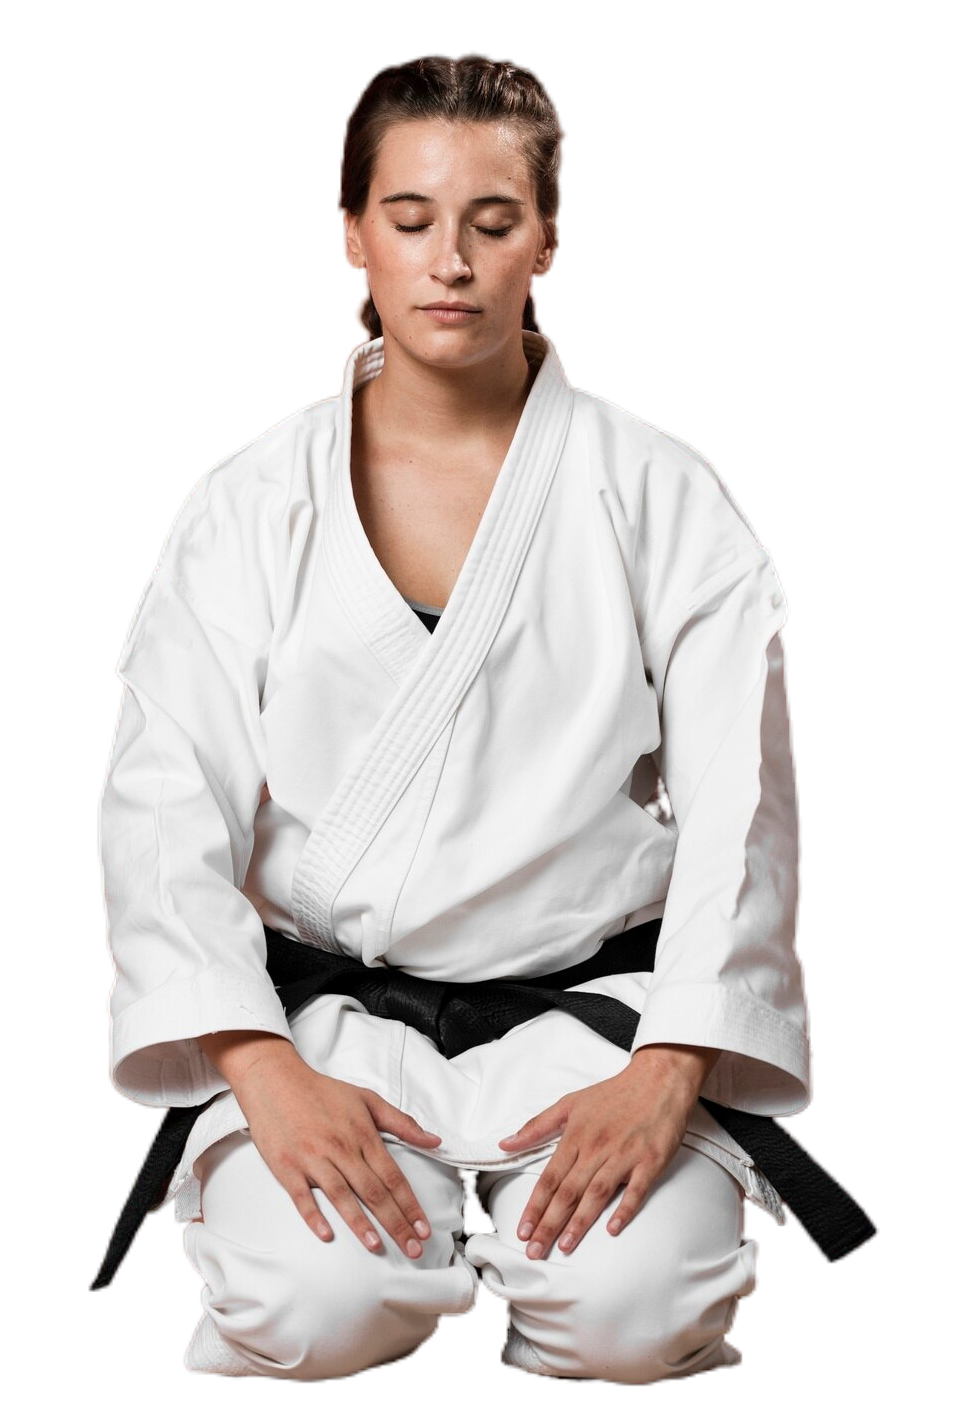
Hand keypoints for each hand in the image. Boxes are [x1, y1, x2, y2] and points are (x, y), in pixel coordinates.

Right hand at [201, 1032, 442, 1258]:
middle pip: (373, 1191)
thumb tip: (434, 1140)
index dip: (410, 1205)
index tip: (423, 1229)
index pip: (393, 1176)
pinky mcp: (287, 1167)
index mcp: (363, 1135)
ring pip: (341, 1196)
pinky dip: (314, 1216)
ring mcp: (313, 1159)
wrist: (276, 1081)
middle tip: (412, 1249)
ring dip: (360, 1223)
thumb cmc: (322, 1092)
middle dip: (395, 1223)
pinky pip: (302, 1196)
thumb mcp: (368, 1099)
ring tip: (376, 1246)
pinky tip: (327, 1234)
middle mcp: (341, 1148)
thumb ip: (402, 1123)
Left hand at [497, 1043, 719, 1259]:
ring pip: (597, 1193)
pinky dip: (624, 1209)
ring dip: (580, 1222)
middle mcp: (597, 1147)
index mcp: (576, 1136)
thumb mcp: (569, 1103)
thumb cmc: (613, 1094)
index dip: (534, 1206)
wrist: (658, 1079)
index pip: (549, 1178)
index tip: (522, 1230)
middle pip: (568, 1191)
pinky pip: (636, 1189)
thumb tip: (504, 1143)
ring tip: (565, 1247)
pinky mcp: (651, 1160)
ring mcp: (624, 1155)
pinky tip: (613, 1229)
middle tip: (534, 1251)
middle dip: (549, 1224)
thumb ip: (536, 1126)